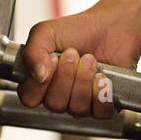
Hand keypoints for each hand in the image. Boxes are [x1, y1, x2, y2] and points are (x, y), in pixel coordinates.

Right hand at [16, 9, 140, 116]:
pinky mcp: (103, 104)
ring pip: (77, 109)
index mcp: (40, 81)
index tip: (53, 59)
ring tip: (90, 60)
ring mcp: (81, 102)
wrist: (110, 26)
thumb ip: (32, 51)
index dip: (41, 83)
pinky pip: (100, 113)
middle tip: (74, 54)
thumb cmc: (79, 30)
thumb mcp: (47, 32)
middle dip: (66, 76)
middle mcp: (59, 95)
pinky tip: (102, 76)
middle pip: (55, 105)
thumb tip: (37, 75)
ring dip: (84, 81)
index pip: (30, 99)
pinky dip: (102, 93)